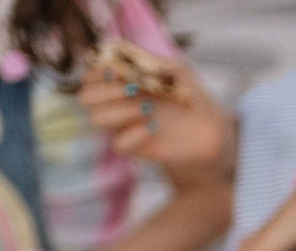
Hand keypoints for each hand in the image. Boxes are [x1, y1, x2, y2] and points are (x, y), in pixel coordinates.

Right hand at [79, 65, 233, 173]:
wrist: (210, 132)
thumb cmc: (190, 98)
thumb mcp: (178, 74)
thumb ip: (156, 63)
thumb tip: (137, 59)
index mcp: (120, 82)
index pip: (90, 75)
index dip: (98, 72)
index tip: (117, 70)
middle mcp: (115, 103)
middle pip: (86, 97)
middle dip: (105, 91)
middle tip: (132, 89)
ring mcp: (123, 126)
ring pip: (97, 119)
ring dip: (120, 111)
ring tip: (148, 108)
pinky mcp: (135, 147)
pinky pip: (118, 144)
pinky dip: (134, 134)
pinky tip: (154, 127)